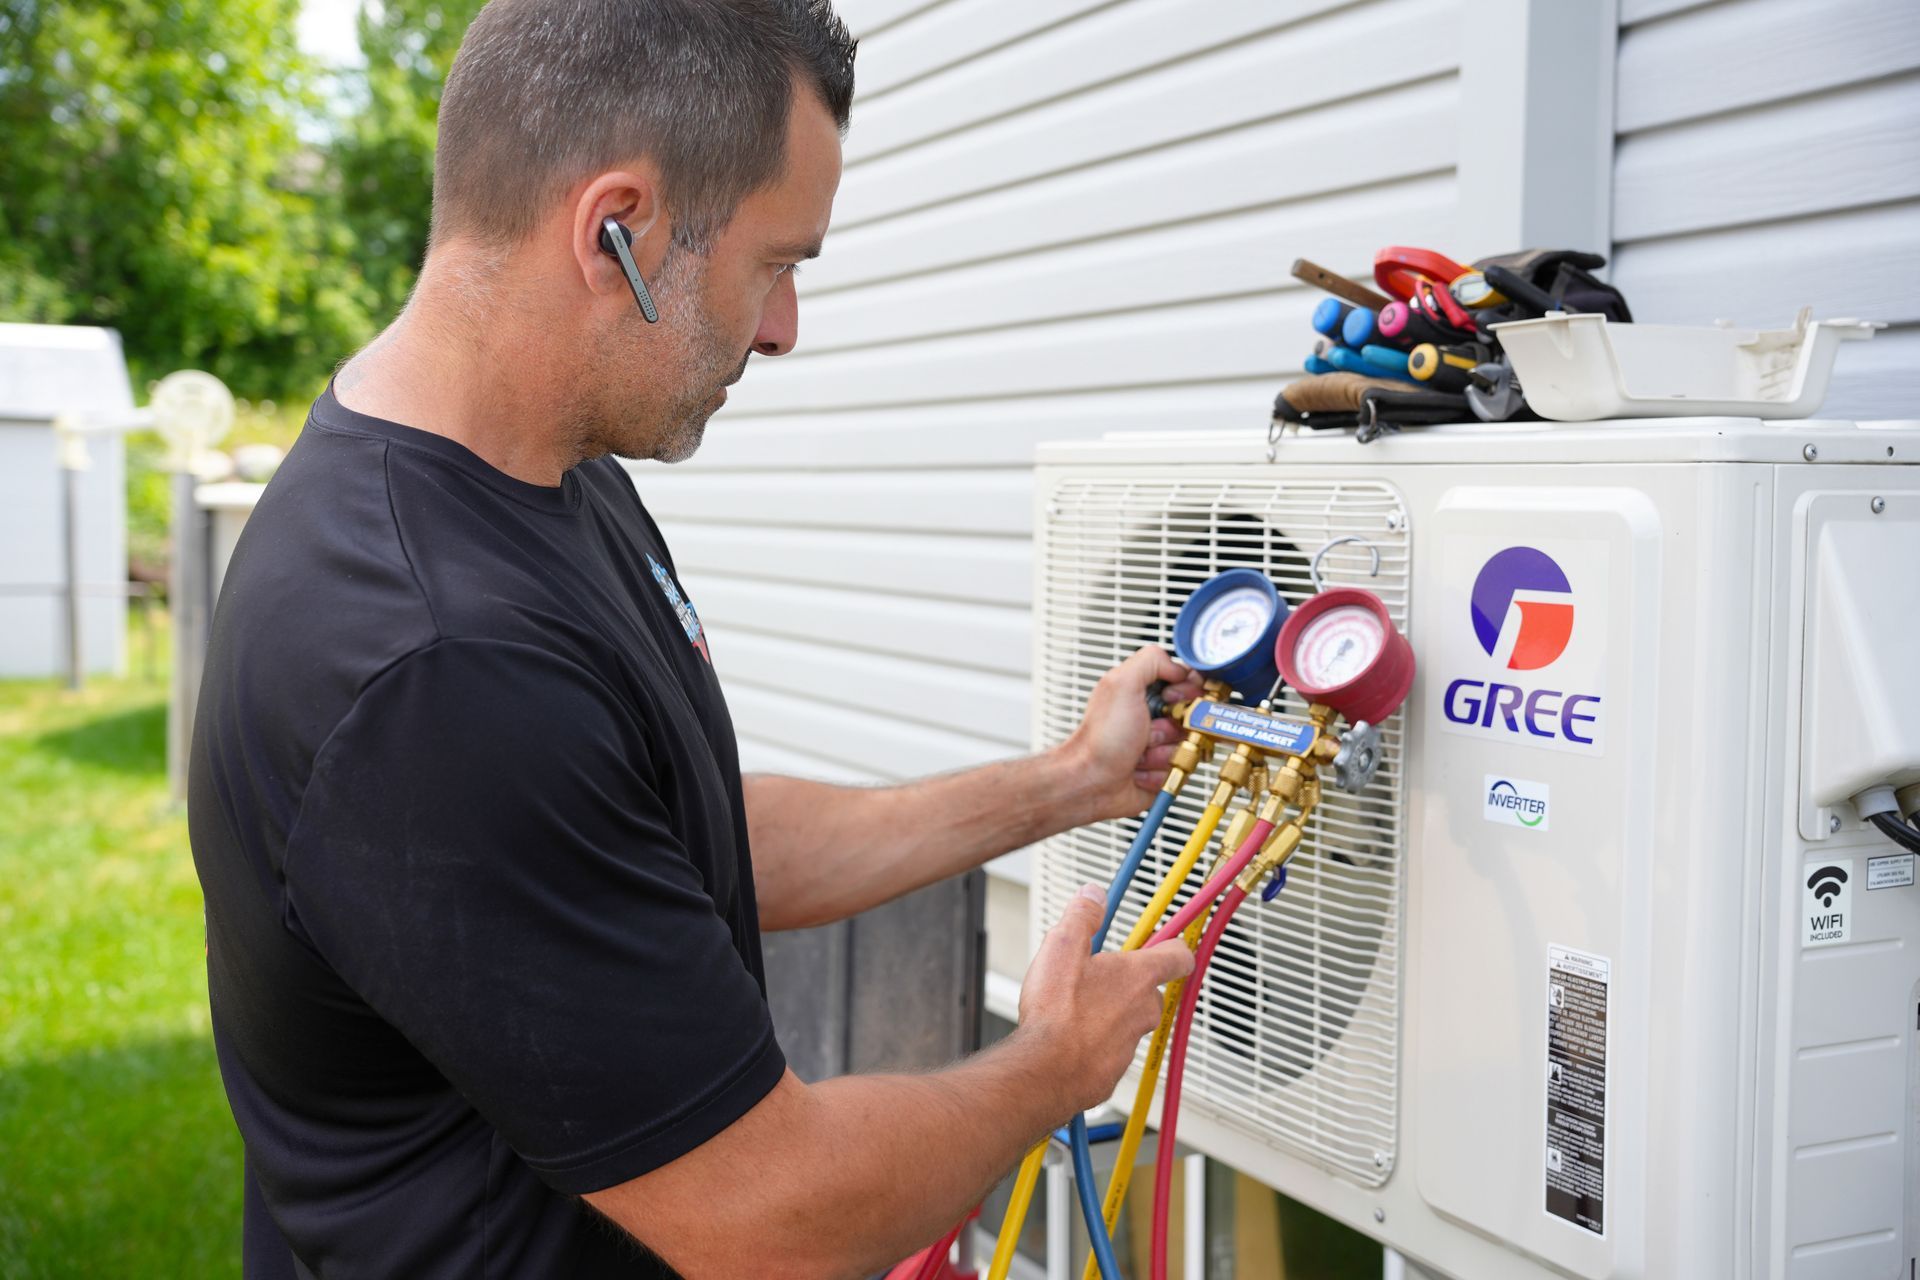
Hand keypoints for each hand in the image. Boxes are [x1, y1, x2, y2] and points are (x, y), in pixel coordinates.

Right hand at [1016, 884, 1196, 1115]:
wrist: (1045, 1069)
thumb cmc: (1056, 1012)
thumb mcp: (1063, 945)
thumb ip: (1083, 915)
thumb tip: (1094, 894)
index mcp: (1136, 976)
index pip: (1178, 957)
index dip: (1175, 946)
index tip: (1170, 941)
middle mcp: (1141, 1011)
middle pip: (1150, 992)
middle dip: (1129, 984)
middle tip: (1100, 976)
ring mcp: (1129, 1044)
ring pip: (1128, 1023)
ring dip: (1109, 1014)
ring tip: (1074, 1009)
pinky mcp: (1112, 1071)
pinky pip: (1109, 1051)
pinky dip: (1094, 1044)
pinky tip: (1068, 1038)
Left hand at [1057, 646, 1204, 823]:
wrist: (1090, 783)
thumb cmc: (1099, 740)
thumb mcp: (1121, 684)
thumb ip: (1151, 661)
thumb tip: (1179, 667)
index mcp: (1143, 693)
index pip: (1186, 682)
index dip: (1186, 692)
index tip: (1172, 699)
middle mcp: (1153, 717)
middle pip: (1193, 717)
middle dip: (1173, 728)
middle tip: (1149, 731)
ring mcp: (1159, 745)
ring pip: (1189, 746)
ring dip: (1164, 753)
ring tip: (1139, 754)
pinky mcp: (1163, 771)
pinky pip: (1182, 770)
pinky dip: (1160, 773)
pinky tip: (1139, 771)